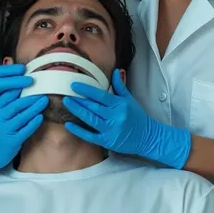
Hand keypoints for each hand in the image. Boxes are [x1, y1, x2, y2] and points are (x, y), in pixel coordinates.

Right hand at [0, 64, 48, 183]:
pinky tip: (41, 116)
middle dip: (28, 91)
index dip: (14, 78)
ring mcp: (2, 128)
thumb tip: (15, 73)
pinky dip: (34, 122)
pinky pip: (25, 129)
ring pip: (20, 114)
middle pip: (12, 100)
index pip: (0, 88)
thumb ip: (4, 95)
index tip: (26, 72)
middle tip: (41, 85)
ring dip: (34, 106)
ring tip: (44, 99)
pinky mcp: (10, 140)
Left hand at [62, 69, 191, 168]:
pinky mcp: (107, 141)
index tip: (74, 85)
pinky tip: (69, 125)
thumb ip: (120, 86)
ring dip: (77, 110)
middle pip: (93, 106)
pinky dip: (79, 131)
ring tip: (66, 103)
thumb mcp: (129, 100)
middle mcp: (114, 116)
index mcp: (119, 105)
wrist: (148, 137)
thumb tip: (115, 71)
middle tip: (65, 92)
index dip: (86, 89)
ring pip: (90, 119)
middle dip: (78, 99)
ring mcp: (110, 130)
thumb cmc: (137, 116)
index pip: (100, 95)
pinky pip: (90, 135)